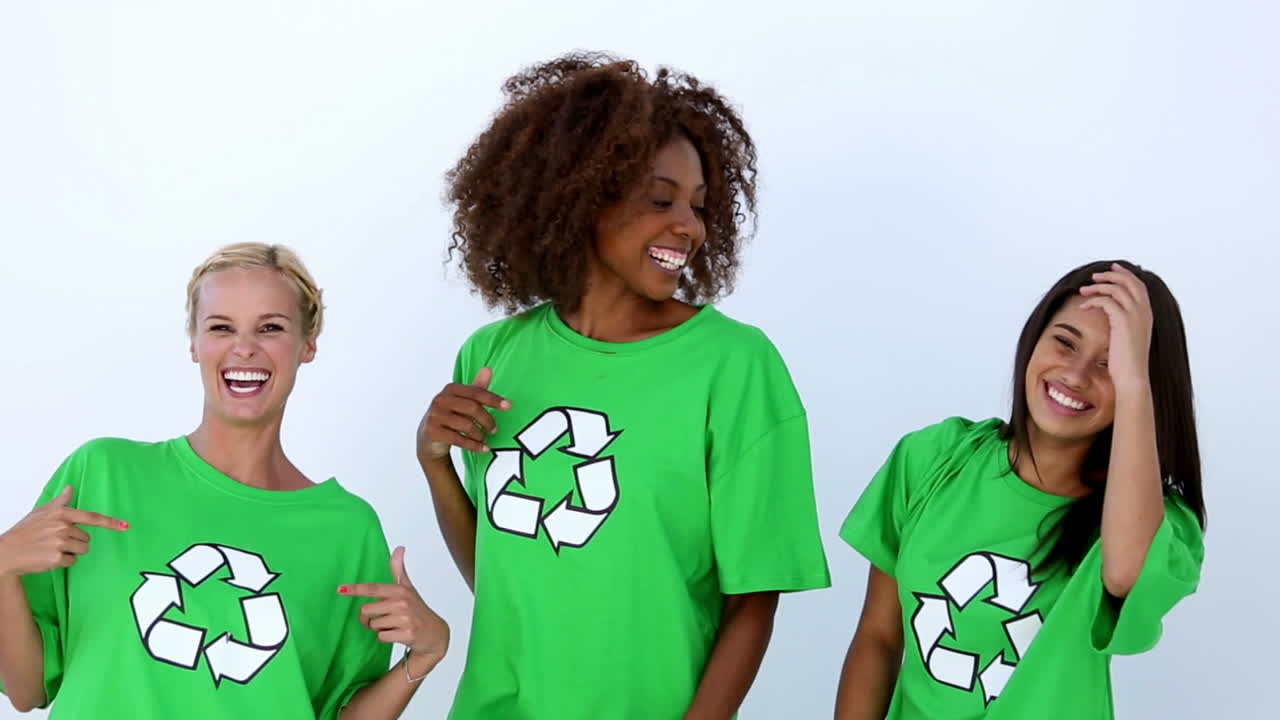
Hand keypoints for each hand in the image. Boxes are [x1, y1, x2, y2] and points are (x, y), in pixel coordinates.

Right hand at [0, 486, 128, 577]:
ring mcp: (60, 543)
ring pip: (82, 550)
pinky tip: (49, 558)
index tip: (125, 526)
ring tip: (52, 549)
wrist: (6, 552)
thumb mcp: (41, 513)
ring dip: (71, 552)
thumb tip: (70, 488)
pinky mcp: (57, 558)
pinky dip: (64, 562)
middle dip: (75, 541)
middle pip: (87, 538)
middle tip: (56, 541)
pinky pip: (73, 561)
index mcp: (61, 514)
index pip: (92, 517)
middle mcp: (62, 527)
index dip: (110, 522)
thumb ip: (59, 502)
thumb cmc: (24, 532)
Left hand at [339, 547, 449, 671]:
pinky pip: (381, 637)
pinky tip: (397, 634)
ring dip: (379, 628)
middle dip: (368, 618)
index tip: (340, 589)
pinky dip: (385, 637)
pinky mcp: (406, 634)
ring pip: (373, 625)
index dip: (355, 589)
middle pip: (366, 610)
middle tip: (381, 618)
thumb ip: (399, 569)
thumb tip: (399, 548)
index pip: (373, 588)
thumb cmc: (418, 609)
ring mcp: (405, 618)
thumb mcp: (408, 588)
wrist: (435, 633)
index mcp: (400, 590)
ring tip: (393, 626)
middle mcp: (402, 603)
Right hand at [416, 367, 509, 460]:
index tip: (508, 406)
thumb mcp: (463, 401)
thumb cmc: (451, 416)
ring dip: (480, 434)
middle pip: (472, 408)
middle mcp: (440, 400)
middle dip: (488, 420)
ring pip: (467, 425)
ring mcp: (435, 416)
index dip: (494, 399)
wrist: (428, 438)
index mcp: (450, 389)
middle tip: (495, 429)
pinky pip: (459, 439)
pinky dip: (474, 445)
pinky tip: (483, 448)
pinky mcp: (432, 432)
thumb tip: (488, 369)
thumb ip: (476, 388)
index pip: (476, 392)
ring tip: (485, 439)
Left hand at [1079, 262, 1153, 391]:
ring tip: (1084, 290)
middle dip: (1111, 275)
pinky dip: (1093, 300)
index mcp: (1147, 313)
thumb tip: (1110, 311)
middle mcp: (1144, 311)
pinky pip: (1106, 301)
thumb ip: (1123, 321)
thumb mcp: (1128, 336)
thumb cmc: (1128, 360)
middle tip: (1094, 276)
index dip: (1125, 274)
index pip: (1139, 285)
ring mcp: (1135, 315)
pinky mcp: (1123, 321)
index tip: (1112, 268)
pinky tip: (1084, 307)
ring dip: (1098, 286)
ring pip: (1116, 288)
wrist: (1132, 375)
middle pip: (1129, 281)